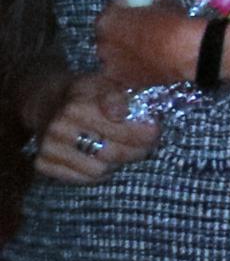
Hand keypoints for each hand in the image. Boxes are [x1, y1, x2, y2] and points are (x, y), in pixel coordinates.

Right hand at [25, 72, 160, 185]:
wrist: (48, 101)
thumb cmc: (86, 92)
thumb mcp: (104, 82)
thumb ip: (118, 95)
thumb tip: (121, 113)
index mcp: (77, 107)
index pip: (119, 129)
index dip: (143, 133)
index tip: (155, 130)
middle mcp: (60, 129)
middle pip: (111, 152)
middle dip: (137, 150)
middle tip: (149, 145)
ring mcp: (49, 148)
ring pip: (98, 169)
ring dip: (118, 163)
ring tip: (126, 150)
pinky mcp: (43, 164)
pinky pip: (82, 179)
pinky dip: (100, 173)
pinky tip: (105, 159)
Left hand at [90, 4, 195, 91]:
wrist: (186, 52)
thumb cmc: (173, 23)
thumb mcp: (165, 1)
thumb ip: (151, 1)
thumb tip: (154, 1)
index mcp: (107, 21)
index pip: (112, 7)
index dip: (128, 4)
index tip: (140, 4)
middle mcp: (101, 44)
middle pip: (110, 33)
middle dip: (124, 28)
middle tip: (144, 25)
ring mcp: (111, 65)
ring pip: (116, 53)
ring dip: (127, 48)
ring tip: (148, 45)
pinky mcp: (124, 81)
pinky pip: (125, 68)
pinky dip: (134, 64)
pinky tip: (150, 59)